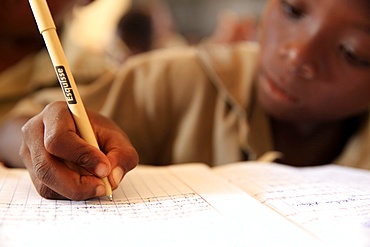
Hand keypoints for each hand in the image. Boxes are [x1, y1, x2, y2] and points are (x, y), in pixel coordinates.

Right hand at [19, 101, 137, 199]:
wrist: (82, 135)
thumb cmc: (99, 134)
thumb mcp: (117, 138)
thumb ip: (122, 155)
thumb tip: (113, 178)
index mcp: (55, 113)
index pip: (59, 139)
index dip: (82, 156)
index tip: (104, 169)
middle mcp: (35, 131)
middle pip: (46, 165)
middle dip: (76, 183)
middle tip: (102, 187)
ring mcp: (29, 152)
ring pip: (45, 182)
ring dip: (74, 190)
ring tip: (98, 186)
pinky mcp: (31, 171)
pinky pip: (47, 190)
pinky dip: (69, 194)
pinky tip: (85, 186)